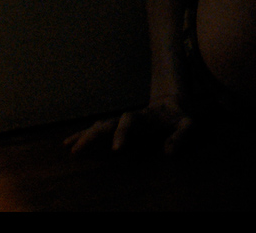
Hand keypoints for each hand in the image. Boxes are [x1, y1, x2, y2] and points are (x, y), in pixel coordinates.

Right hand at [63, 95, 196, 156]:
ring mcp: (121, 121)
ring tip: (68, 146)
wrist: (172, 102)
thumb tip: (169, 153)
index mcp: (144, 117)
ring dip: (83, 136)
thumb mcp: (187, 124)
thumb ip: (181, 136)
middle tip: (77, 150)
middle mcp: (129, 118)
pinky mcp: (117, 127)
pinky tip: (70, 144)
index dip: (122, 133)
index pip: (129, 122)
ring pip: (98, 126)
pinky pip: (98, 130)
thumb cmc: (179, 116)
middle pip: (106, 124)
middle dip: (91, 136)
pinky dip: (84, 136)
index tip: (115, 149)